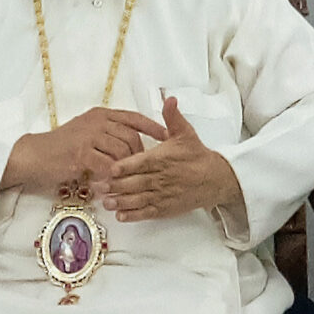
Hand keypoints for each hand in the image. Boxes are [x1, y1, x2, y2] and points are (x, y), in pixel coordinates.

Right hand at [1, 107, 167, 194]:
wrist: (36, 155)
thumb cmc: (62, 146)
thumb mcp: (87, 132)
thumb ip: (107, 134)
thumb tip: (132, 145)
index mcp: (101, 114)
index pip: (133, 117)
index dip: (153, 127)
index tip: (167, 137)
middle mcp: (97, 121)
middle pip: (131, 136)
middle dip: (140, 154)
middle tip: (142, 168)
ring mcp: (89, 136)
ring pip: (121, 151)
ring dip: (126, 167)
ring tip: (126, 178)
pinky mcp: (81, 153)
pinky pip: (107, 165)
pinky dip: (112, 175)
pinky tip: (111, 183)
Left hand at [91, 97, 240, 222]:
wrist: (214, 179)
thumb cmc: (196, 155)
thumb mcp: (185, 133)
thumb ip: (172, 116)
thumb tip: (168, 97)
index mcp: (163, 159)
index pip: (142, 163)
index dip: (126, 167)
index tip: (111, 169)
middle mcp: (162, 178)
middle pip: (136, 183)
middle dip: (116, 186)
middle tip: (98, 186)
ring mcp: (163, 195)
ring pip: (139, 199)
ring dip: (121, 202)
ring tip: (105, 203)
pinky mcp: (166, 208)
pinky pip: (147, 213)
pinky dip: (134, 215)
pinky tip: (120, 216)